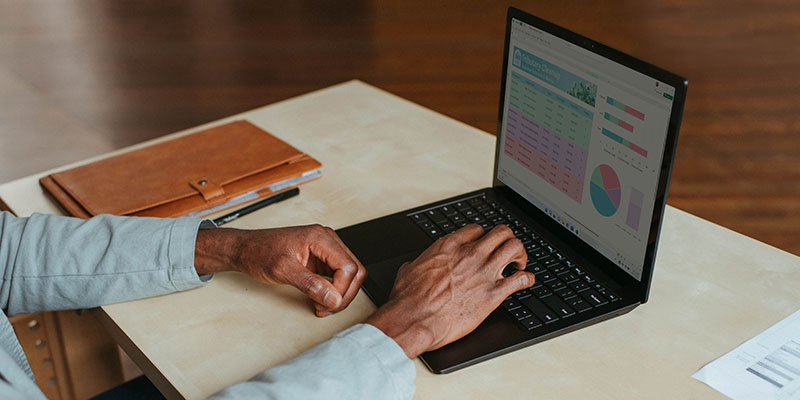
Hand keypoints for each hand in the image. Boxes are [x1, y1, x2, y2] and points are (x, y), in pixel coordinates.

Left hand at [194, 224, 366, 316]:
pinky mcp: (321, 259)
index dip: (341, 290)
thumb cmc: (259, 252)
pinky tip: (319, 299)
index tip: (326, 303)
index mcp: (320, 237)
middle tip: (326, 308)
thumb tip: (332, 297)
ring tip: (321, 306)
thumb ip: (310, 284)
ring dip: (340, 294)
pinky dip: (333, 291)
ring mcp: (325, 249)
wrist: (245, 249)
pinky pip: (338, 276)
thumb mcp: (282, 270)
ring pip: (350, 274)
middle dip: (344, 294)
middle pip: (355, 270)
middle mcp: (327, 240)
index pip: (348, 267)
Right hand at [366, 224, 533, 357]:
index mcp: (449, 247)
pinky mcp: (493, 294)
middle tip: (507, 251)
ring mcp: (484, 272)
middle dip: (507, 240)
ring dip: (520, 254)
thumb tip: (414, 265)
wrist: (415, 319)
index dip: (483, 237)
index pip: (476, 230)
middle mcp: (470, 254)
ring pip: (515, 247)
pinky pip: (521, 279)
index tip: (484, 245)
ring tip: (518, 264)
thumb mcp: (409, 270)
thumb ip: (419, 263)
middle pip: (501, 232)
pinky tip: (525, 282)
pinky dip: (527, 279)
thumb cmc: (409, 299)